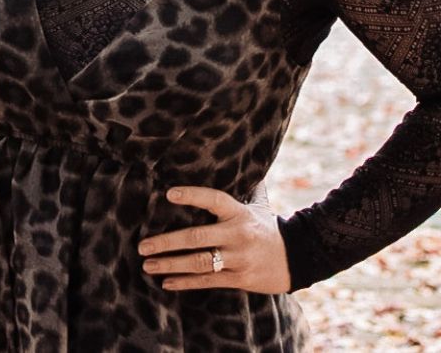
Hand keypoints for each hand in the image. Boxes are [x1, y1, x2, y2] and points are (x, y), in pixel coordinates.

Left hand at [137, 185, 291, 293]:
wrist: (298, 257)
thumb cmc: (268, 227)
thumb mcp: (258, 205)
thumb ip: (245, 187)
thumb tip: (236, 156)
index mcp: (239, 212)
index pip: (213, 199)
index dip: (192, 195)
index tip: (168, 194)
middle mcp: (237, 234)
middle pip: (197, 237)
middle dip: (167, 242)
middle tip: (143, 245)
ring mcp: (238, 258)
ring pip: (198, 262)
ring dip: (170, 264)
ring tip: (148, 265)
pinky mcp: (239, 279)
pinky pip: (207, 282)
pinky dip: (185, 283)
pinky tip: (166, 282)